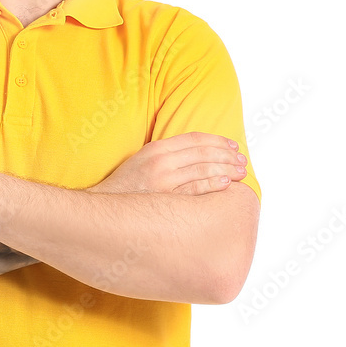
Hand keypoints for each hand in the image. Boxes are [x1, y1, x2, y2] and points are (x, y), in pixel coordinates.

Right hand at [86, 131, 247, 195]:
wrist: (103, 208)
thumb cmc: (127, 187)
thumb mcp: (143, 161)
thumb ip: (168, 155)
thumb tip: (200, 155)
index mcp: (155, 149)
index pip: (195, 139)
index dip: (217, 141)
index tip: (232, 146)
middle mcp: (160, 161)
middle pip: (203, 153)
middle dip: (227, 155)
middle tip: (241, 161)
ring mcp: (162, 181)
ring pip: (203, 169)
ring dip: (226, 169)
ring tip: (240, 172)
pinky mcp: (164, 199)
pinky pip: (194, 190)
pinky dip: (212, 184)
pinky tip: (226, 184)